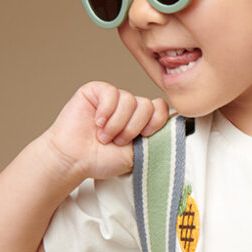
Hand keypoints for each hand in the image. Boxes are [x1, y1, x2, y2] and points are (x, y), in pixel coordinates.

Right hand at [45, 81, 169, 181]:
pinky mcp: (96, 91)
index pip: (161, 108)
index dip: (157, 121)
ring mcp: (113, 98)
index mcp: (142, 121)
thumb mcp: (138, 153)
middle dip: (134, 127)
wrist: (74, 160)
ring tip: (105, 136)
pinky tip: (97, 122)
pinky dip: (106, 110)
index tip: (144, 136)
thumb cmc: (101, 160)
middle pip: (147, 105)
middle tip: (118, 141)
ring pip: (130, 100)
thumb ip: (156, 138)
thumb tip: (176, 124)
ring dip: (118, 123)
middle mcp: (130, 108)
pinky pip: (111, 92)